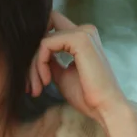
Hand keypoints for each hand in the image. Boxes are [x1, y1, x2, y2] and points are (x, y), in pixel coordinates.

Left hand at [27, 11, 128, 126]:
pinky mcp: (79, 39)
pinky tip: (46, 80)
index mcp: (82, 37)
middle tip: (31, 84)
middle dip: (32, 56)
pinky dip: (40, 63)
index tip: (34, 77)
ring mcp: (83, 33)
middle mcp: (84, 30)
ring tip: (38, 87)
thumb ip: (50, 61)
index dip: (37, 50)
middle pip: (44, 31)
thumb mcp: (61, 74)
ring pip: (43, 40)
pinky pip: (46, 44)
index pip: (50, 29)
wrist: (104, 107)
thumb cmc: (86, 95)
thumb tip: (34, 54)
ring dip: (35, 65)